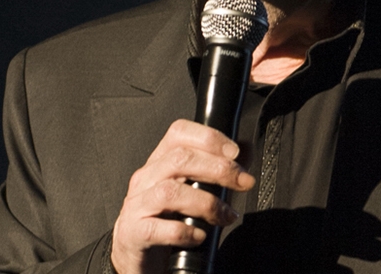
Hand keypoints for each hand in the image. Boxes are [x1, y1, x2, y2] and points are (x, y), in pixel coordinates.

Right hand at [111, 119, 255, 273]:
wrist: (135, 248)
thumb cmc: (165, 216)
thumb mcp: (188, 187)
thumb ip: (213, 172)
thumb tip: (246, 159)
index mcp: (160, 161)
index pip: (179, 133)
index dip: (209, 138)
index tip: (235, 152)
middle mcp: (146, 177)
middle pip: (180, 159)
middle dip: (219, 169)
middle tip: (243, 182)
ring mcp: (137, 204)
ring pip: (170, 191)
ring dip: (206, 203)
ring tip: (225, 215)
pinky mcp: (134, 232)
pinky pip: (158, 228)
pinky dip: (184, 232)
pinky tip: (199, 236)